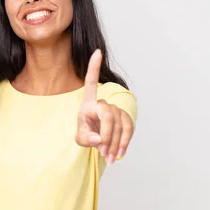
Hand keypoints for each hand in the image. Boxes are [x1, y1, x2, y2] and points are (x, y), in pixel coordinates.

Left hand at [75, 49, 133, 163]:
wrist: (99, 140)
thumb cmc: (86, 133)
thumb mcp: (80, 138)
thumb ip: (86, 137)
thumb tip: (99, 139)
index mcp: (88, 102)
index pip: (91, 83)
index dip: (94, 67)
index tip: (97, 52)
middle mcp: (103, 103)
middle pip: (108, 115)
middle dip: (107, 135)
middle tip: (102, 152)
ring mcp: (116, 110)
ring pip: (119, 124)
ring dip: (115, 143)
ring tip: (109, 158)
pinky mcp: (126, 119)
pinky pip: (128, 129)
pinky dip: (124, 142)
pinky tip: (119, 154)